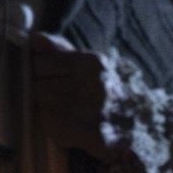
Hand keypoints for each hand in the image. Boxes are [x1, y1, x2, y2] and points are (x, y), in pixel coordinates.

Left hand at [23, 31, 127, 156]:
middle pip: (39, 86)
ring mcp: (93, 111)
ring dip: (51, 111)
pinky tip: (74, 126)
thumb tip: (33, 37)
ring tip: (70, 112)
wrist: (139, 122)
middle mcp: (93, 84)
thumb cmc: (106, 88)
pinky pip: (54, 129)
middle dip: (45, 92)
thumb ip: (59, 49)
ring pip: (44, 108)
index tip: (53, 76)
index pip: (41, 63)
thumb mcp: (88, 62)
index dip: (43, 71)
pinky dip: (58, 129)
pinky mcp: (91, 135)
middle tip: (64, 97)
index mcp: (91, 62)